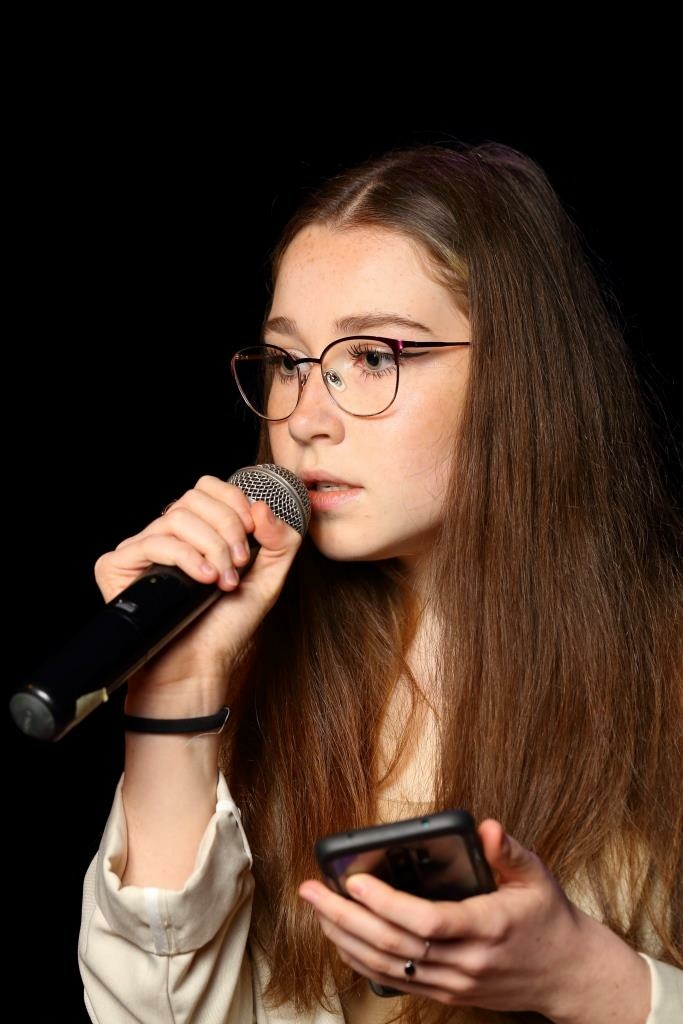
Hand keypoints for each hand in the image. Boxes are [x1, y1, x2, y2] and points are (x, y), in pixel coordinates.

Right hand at [95, 475, 302, 714]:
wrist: (197, 670)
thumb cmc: (225, 630)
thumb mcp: (267, 581)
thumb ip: (280, 542)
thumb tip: (262, 506)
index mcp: (197, 532)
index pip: (209, 488)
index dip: (234, 503)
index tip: (252, 536)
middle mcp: (167, 536)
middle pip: (194, 498)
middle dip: (227, 528)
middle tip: (240, 564)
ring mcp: (141, 549)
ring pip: (177, 517)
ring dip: (211, 546)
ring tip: (222, 580)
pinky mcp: (118, 566)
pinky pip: (154, 541)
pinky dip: (186, 557)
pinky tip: (203, 581)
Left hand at [299, 820, 649, 1022]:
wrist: (568, 974)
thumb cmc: (548, 918)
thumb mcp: (537, 875)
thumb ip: (508, 851)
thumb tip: (485, 826)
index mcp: (488, 927)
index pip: (427, 921)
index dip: (385, 902)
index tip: (353, 879)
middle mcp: (467, 962)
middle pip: (394, 945)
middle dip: (345, 917)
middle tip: (312, 890)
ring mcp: (454, 983)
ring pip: (388, 966)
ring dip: (345, 939)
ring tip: (317, 910)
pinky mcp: (448, 993)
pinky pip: (396, 980)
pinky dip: (362, 959)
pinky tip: (341, 937)